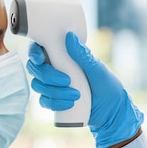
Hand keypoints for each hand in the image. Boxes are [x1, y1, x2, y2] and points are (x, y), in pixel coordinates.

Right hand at [27, 32, 143, 147]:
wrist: (112, 111)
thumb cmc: (108, 86)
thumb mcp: (97, 69)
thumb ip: (83, 55)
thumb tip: (70, 36)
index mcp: (63, 56)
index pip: (40, 50)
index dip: (34, 53)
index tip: (40, 58)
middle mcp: (55, 69)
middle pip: (36, 69)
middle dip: (48, 76)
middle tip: (67, 81)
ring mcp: (53, 86)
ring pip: (38, 86)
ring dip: (54, 91)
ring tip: (76, 95)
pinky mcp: (54, 101)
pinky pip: (44, 101)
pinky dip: (55, 103)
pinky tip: (69, 104)